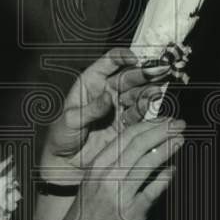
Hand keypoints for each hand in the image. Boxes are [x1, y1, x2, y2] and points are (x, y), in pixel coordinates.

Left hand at [40, 48, 168, 185]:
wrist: (66, 162)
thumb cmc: (61, 136)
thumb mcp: (71, 120)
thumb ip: (91, 108)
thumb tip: (108, 96)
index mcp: (90, 82)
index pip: (108, 62)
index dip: (122, 57)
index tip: (135, 59)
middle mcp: (106, 91)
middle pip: (128, 76)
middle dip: (143, 72)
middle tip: (158, 70)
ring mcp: (117, 107)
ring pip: (136, 93)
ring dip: (148, 89)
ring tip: (155, 90)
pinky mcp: (125, 123)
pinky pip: (138, 113)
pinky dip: (146, 108)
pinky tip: (151, 103)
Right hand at [51, 117, 184, 219]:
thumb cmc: (87, 212)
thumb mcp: (93, 181)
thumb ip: (113, 164)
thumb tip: (143, 147)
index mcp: (97, 165)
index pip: (126, 136)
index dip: (149, 125)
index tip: (164, 120)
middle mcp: (107, 176)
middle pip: (139, 145)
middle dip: (162, 131)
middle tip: (179, 124)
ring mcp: (120, 195)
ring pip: (148, 163)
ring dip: (167, 148)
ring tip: (180, 140)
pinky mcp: (131, 213)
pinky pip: (153, 190)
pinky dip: (166, 177)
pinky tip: (173, 170)